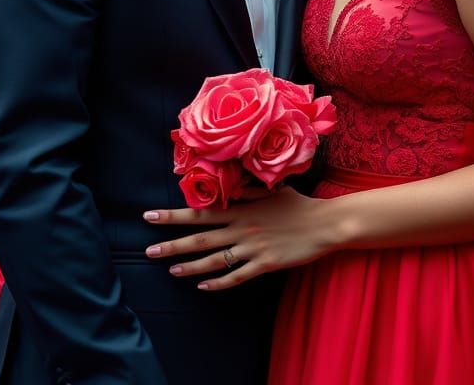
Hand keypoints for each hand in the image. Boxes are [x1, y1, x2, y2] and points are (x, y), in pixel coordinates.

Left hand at [143, 188, 334, 290]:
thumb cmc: (299, 205)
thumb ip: (247, 190)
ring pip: (214, 259)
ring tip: (170, 269)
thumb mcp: (272, 191)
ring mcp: (253, 247)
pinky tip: (203, 287)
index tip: (150, 215)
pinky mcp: (265, 265)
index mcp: (242, 208)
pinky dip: (218, 283)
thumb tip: (228, 186)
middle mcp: (242, 227)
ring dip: (190, 266)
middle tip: (148, 249)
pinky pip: (236, 276)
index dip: (175, 215)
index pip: (201, 211)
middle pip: (201, 237)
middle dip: (172, 242)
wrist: (324, 224)